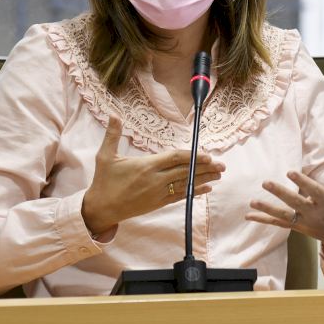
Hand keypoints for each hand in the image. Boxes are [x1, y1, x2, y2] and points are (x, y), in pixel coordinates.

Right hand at [81, 115, 224, 236]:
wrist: (101, 208)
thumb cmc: (104, 181)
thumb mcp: (105, 156)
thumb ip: (112, 134)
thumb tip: (113, 114)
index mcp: (146, 166)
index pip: (174, 158)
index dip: (192, 156)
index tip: (207, 154)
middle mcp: (155, 180)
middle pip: (185, 171)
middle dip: (205, 168)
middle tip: (222, 165)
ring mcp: (158, 193)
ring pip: (186, 184)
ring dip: (204, 179)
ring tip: (219, 175)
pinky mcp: (158, 203)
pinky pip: (180, 197)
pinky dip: (195, 192)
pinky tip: (207, 188)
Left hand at [246, 159, 323, 269]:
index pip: (313, 190)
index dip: (302, 182)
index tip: (290, 172)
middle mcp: (314, 212)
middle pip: (294, 202)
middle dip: (280, 193)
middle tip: (266, 183)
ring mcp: (304, 221)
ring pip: (283, 214)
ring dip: (267, 209)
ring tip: (252, 202)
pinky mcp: (297, 226)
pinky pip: (278, 223)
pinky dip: (263, 219)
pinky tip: (249, 214)